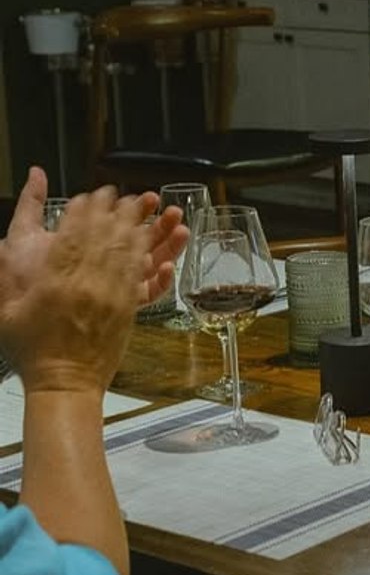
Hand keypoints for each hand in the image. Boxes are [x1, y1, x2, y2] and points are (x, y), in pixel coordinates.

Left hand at [0, 168, 183, 312]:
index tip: (145, 194)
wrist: (30, 337)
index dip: (130, 207)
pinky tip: (167, 266)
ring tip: (180, 226)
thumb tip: (36, 172)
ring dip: (165, 242)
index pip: (110, 224)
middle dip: (152, 220)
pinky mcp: (121, 310)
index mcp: (80, 250)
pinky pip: (147, 293)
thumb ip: (31, 206)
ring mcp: (113, 287)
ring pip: (147, 261)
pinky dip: (161, 280)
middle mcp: (99, 267)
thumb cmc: (22, 288)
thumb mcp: (20, 240)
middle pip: (133, 240)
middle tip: (163, 204)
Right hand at [0, 181, 152, 394]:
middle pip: (102, 234)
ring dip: (133, 222)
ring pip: (125, 248)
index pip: (70, 234)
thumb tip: (1, 245)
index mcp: (53, 280)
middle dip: (109, 209)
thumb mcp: (5, 307)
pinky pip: (140, 270)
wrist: (64, 381)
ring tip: (138, 203)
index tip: (86, 196)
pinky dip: (146, 251)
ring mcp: (110, 293)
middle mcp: (84, 282)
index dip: (81, 210)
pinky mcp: (128, 306)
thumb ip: (5, 272)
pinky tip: (149, 237)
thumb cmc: (31, 348)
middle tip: (114, 193)